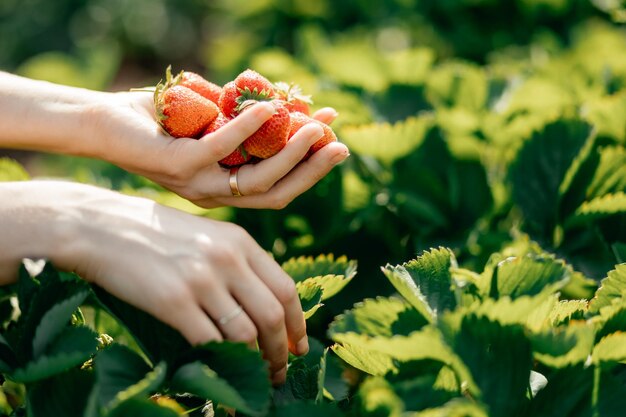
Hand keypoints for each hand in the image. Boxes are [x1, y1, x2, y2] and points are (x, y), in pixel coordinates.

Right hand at [0, 181, 306, 384]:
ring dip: (256, 362)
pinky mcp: (173, 300)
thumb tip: (262, 305)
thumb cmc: (154, 233)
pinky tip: (221, 374)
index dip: (298, 324)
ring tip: (255, 377)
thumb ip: (237, 262)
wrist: (101, 226)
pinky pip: (210, 342)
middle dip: (281, 351)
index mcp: (240, 241)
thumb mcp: (207, 235)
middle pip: (272, 315)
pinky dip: (221, 364)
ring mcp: (201, 279)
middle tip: (279, 371)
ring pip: (246, 333)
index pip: (286, 289)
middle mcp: (228, 258)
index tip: (299, 346)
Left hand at [93, 91, 349, 208]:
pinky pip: (222, 147)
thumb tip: (281, 103)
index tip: (335, 142)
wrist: (103, 124)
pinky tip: (271, 105)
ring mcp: (198, 183)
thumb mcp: (209, 122)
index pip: (278, 187)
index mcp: (224, 189)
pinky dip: (249, 126)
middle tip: (340, 143)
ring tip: (314, 125)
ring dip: (291, 152)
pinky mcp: (180, 165)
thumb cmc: (158, 123)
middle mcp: (214, 194)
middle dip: (312, 169)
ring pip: (257, 178)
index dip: (309, 169)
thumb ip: (241, 120)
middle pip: (276, 191)